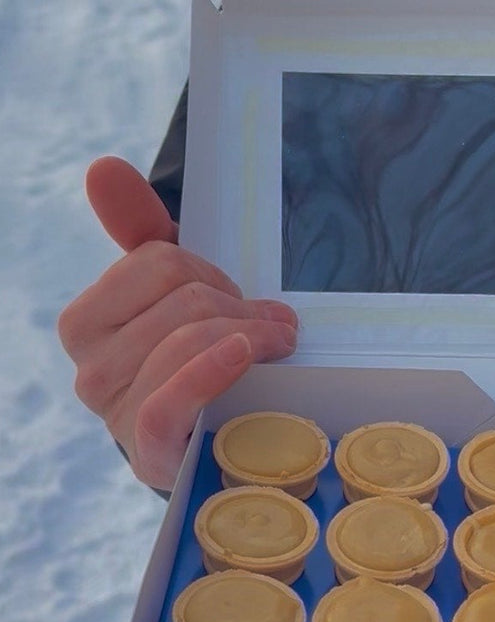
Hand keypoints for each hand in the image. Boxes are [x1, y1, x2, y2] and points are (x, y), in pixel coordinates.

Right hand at [57, 155, 298, 490]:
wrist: (206, 446)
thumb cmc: (189, 361)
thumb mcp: (168, 294)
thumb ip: (137, 229)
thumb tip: (102, 168)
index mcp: (85, 324)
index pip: (158, 263)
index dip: (210, 272)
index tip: (235, 294)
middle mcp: (90, 371)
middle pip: (183, 301)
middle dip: (240, 306)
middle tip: (274, 325)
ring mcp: (117, 415)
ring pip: (189, 342)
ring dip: (252, 334)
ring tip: (282, 342)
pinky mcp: (151, 452)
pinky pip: (171, 400)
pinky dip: (213, 369)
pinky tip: (249, 355)